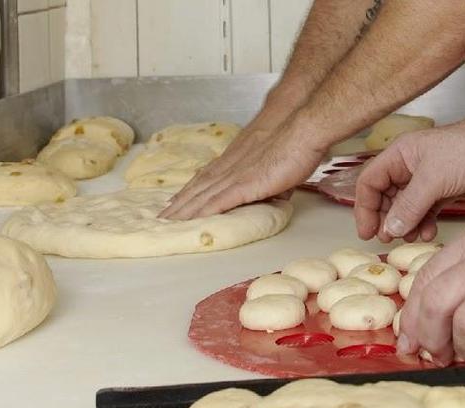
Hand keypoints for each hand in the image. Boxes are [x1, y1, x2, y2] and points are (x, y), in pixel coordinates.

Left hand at [161, 121, 325, 220]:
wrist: (301, 128)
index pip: (208, 175)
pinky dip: (203, 212)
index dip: (191, 188)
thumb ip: (276, 182)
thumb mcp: (282, 163)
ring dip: (184, 209)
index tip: (178, 198)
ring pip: (203, 194)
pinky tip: (192, 220)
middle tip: (163, 216)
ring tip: (168, 221)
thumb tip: (278, 196)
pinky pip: (219, 201)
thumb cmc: (297, 140)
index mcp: (238, 157)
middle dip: (180, 202)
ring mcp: (236, 174)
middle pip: (199, 185)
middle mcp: (231, 164)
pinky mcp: (245, 184)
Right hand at [353, 117, 464, 242]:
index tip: (367, 230)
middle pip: (385, 197)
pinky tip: (427, 233)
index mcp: (399, 155)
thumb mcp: (433, 179)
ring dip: (405, 224)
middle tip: (388, 239)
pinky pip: (425, 211)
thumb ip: (409, 206)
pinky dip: (424, 223)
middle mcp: (409, 167)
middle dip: (386, 219)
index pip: (370, 182)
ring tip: (409, 238)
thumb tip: (390, 228)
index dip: (365, 207)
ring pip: (406, 207)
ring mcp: (427, 180)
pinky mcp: (443, 191)